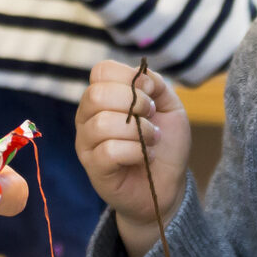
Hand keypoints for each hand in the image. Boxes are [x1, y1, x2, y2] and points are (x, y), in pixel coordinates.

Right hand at [75, 60, 188, 256]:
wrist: (167, 186)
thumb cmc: (164, 144)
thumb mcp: (170, 107)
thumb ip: (156, 84)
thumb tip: (141, 77)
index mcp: (104, 97)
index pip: (101, 71)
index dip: (129, 77)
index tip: (151, 93)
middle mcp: (88, 116)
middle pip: (96, 94)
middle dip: (134, 102)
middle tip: (152, 116)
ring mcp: (87, 143)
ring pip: (102, 124)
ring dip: (138, 130)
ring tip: (152, 139)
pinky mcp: (94, 168)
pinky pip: (108, 151)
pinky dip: (135, 151)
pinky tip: (146, 156)